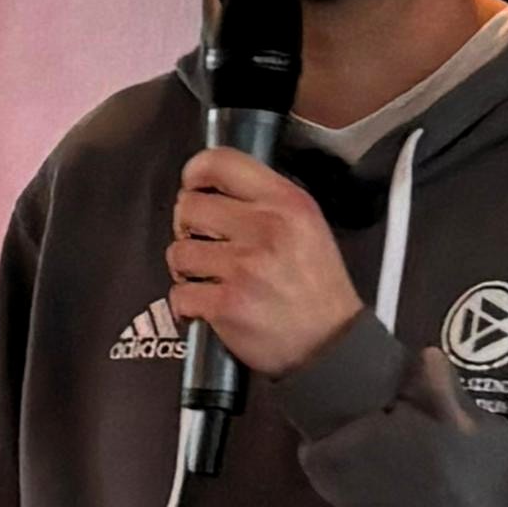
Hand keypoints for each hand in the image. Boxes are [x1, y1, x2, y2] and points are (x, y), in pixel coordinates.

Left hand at [166, 148, 362, 381]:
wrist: (330, 344)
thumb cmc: (317, 288)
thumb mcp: (309, 225)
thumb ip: (267, 200)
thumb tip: (216, 187)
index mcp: (285, 202)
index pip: (220, 162)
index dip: (195, 173)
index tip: (194, 188)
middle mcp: (264, 228)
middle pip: (188, 207)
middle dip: (188, 227)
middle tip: (203, 243)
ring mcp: (243, 267)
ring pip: (178, 251)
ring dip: (186, 269)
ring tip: (208, 278)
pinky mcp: (226, 304)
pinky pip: (179, 294)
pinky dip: (187, 305)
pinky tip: (207, 305)